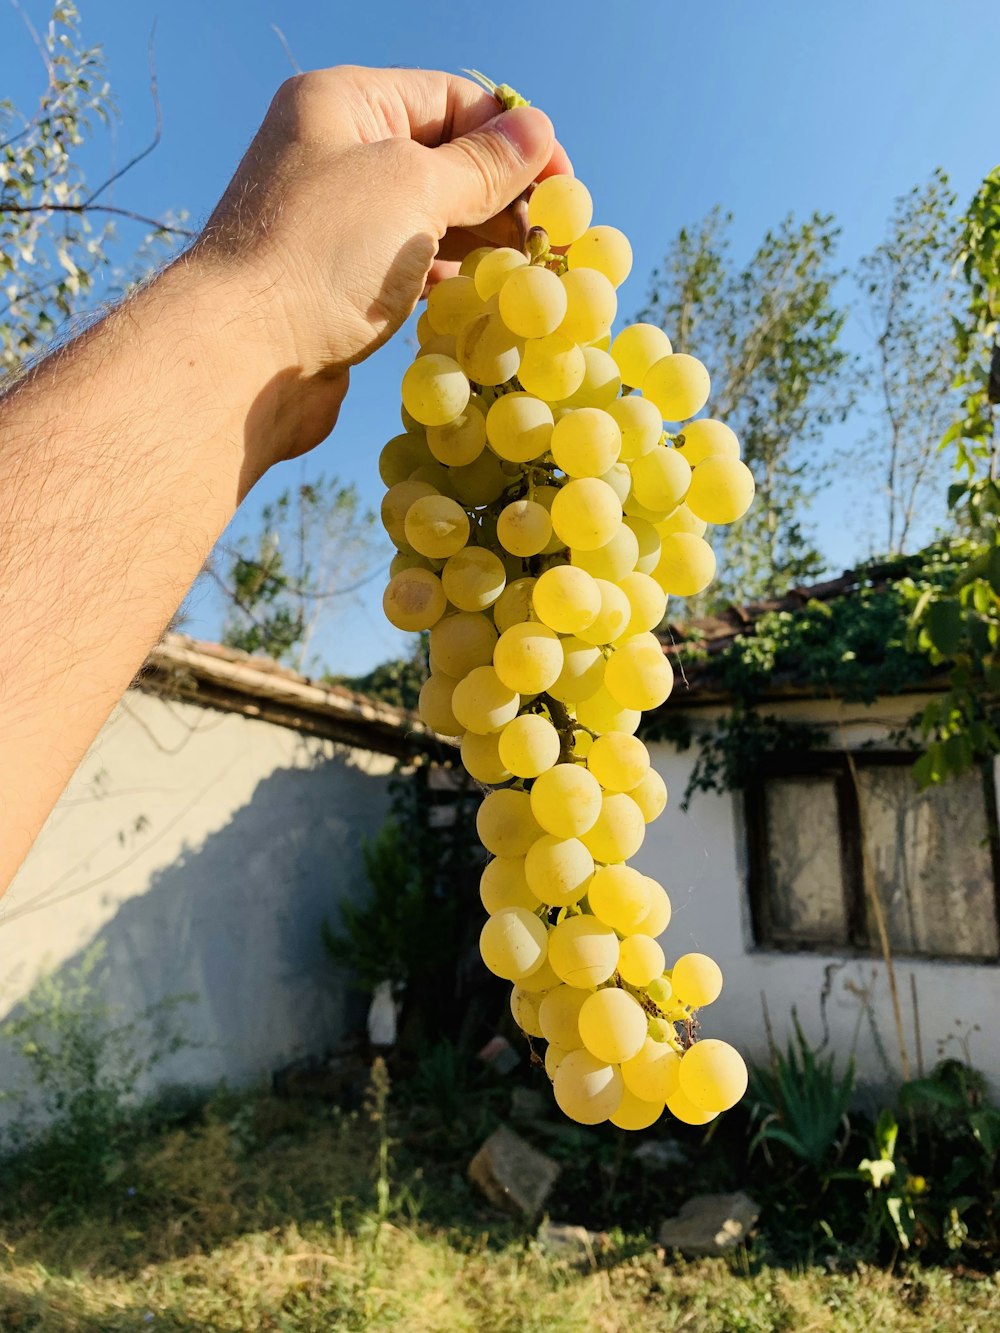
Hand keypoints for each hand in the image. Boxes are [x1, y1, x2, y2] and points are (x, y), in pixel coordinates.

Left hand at [193, 67, 569, 471]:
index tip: (563, 184)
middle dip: (503, 197)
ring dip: (482, 244)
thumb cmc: (323, 252)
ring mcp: (336, 224)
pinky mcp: (339, 284)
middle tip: (553, 241)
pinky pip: (408, 270)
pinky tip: (483, 301)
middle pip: (443, 161)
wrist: (243, 356)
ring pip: (429, 221)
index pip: (451, 100)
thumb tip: (537, 129)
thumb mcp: (413, 187)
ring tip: (529, 274)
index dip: (513, 136)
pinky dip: (449, 281)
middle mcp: (336, 155)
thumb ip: (481, 164)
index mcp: (345, 104)